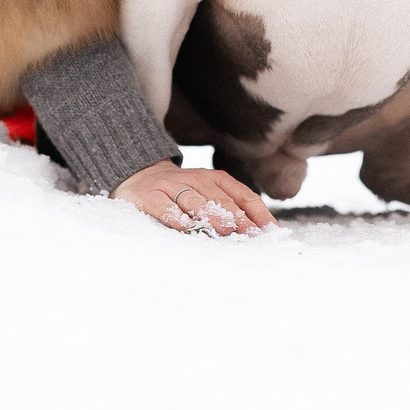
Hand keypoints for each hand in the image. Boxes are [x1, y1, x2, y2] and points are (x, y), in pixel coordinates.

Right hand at [113, 161, 273, 234]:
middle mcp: (196, 179)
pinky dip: (174, 216)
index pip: (242, 195)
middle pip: (220, 199)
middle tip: (250, 235)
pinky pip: (164, 206)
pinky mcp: (150, 195)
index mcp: (215, 179)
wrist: (139, 175)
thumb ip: (230, 209)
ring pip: (194, 200)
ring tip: (224, 229)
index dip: (257, 213)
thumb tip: (258, 233)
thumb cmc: (182, 193)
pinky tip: (184, 226)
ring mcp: (172, 186)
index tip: (270, 232)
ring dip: (210, 214)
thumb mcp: (207, 194)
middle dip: (237, 217)